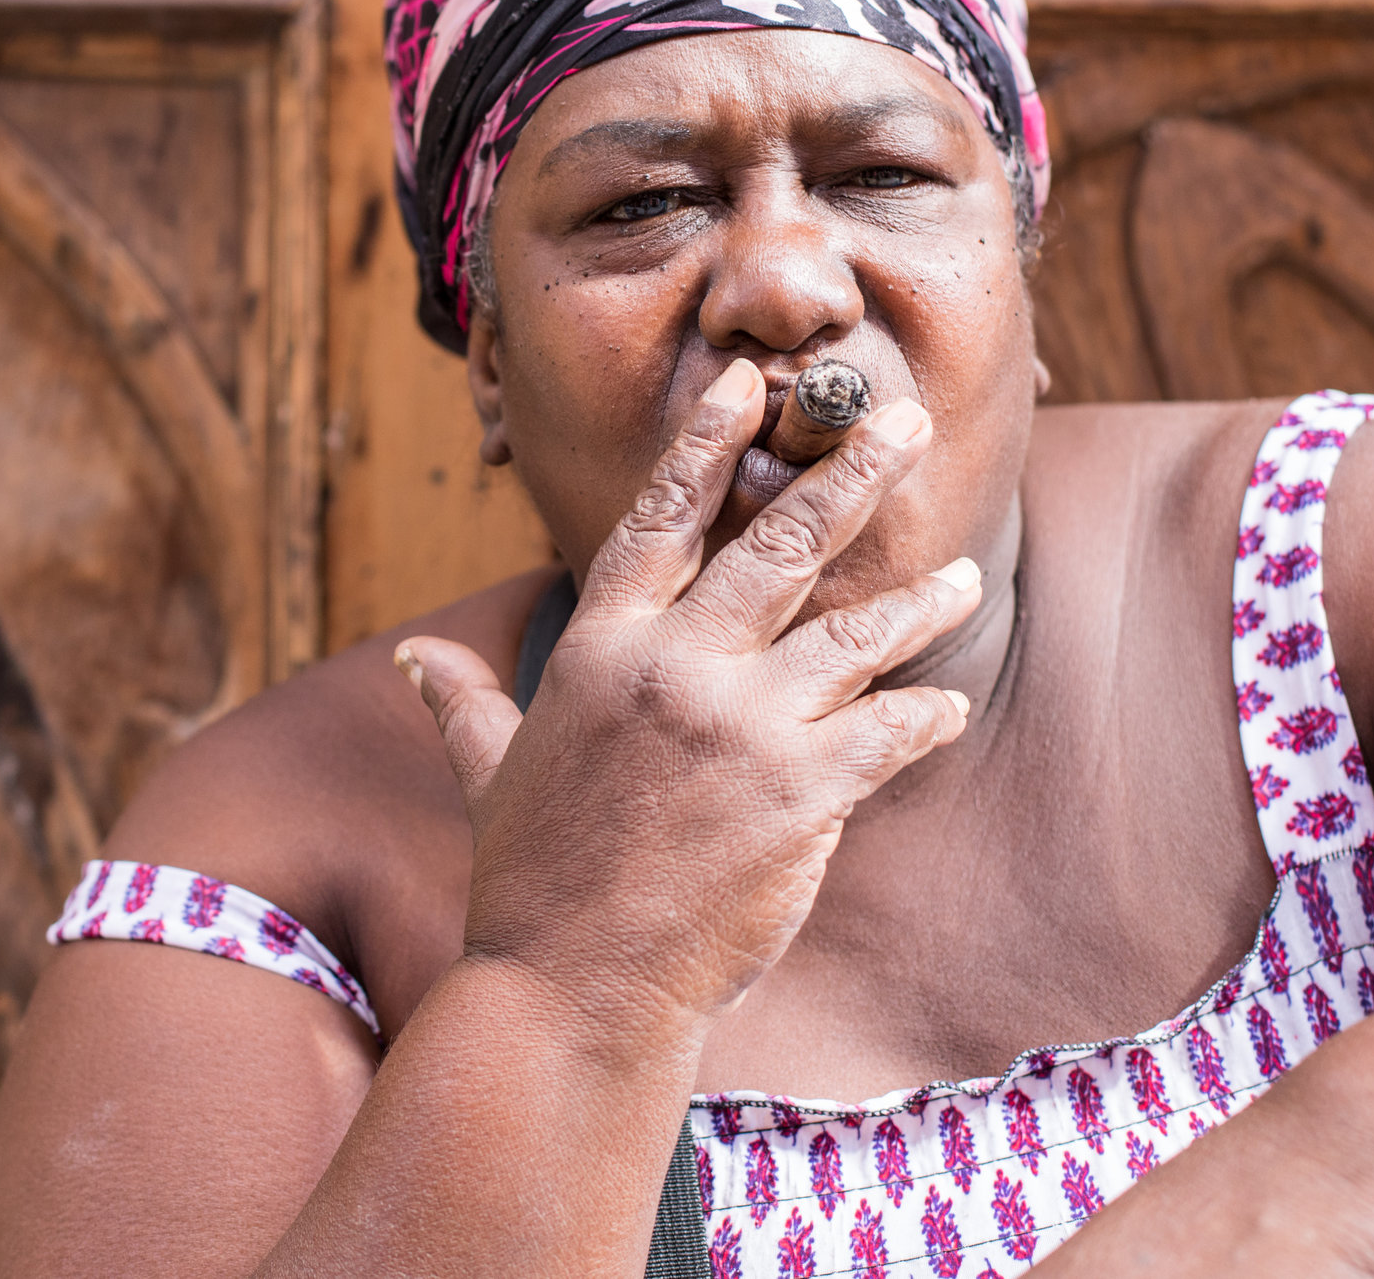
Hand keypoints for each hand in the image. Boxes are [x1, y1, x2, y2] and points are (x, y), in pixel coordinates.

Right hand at [395, 357, 981, 1031]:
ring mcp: (739, 728)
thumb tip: (415, 661)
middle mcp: (671, 669)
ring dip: (912, 602)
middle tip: (905, 424)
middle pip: (776, 545)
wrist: (570, 990)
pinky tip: (947, 705)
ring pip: (852, 635)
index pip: (660, 518)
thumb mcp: (491, 775)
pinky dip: (924, 716)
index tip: (750, 384)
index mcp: (601, 650)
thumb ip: (465, 704)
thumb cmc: (529, 882)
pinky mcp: (799, 794)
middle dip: (849, 476)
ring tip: (957, 575)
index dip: (707, 445)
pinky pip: (886, 733)